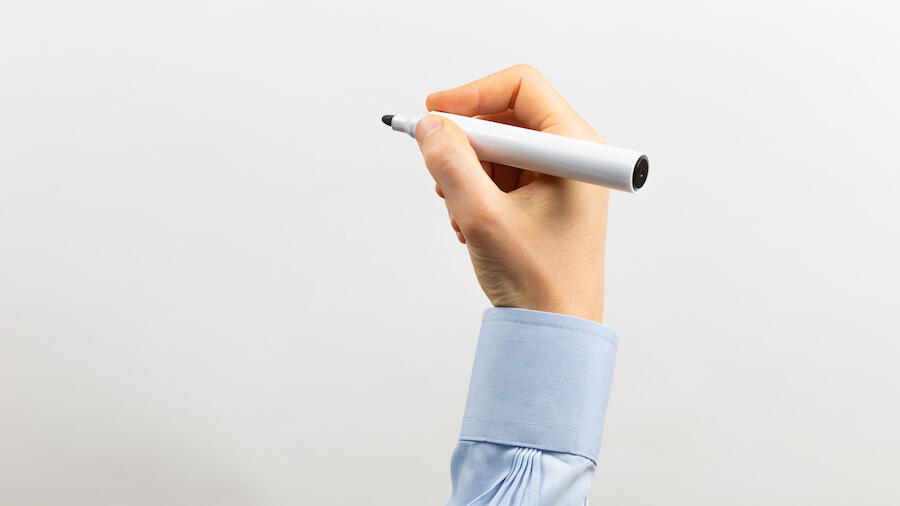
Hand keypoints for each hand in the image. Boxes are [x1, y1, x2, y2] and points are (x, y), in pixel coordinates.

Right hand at [416, 65, 608, 322]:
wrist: (554, 330)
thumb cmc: (538, 280)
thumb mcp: (482, 216)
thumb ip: (451, 163)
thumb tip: (429, 126)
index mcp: (575, 148)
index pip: (520, 87)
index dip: (472, 94)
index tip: (434, 113)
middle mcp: (572, 156)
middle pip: (506, 117)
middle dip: (466, 144)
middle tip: (440, 172)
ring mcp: (560, 177)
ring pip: (498, 149)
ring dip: (468, 173)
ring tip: (459, 212)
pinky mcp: (546, 197)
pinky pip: (501, 174)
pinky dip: (477, 191)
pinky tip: (470, 223)